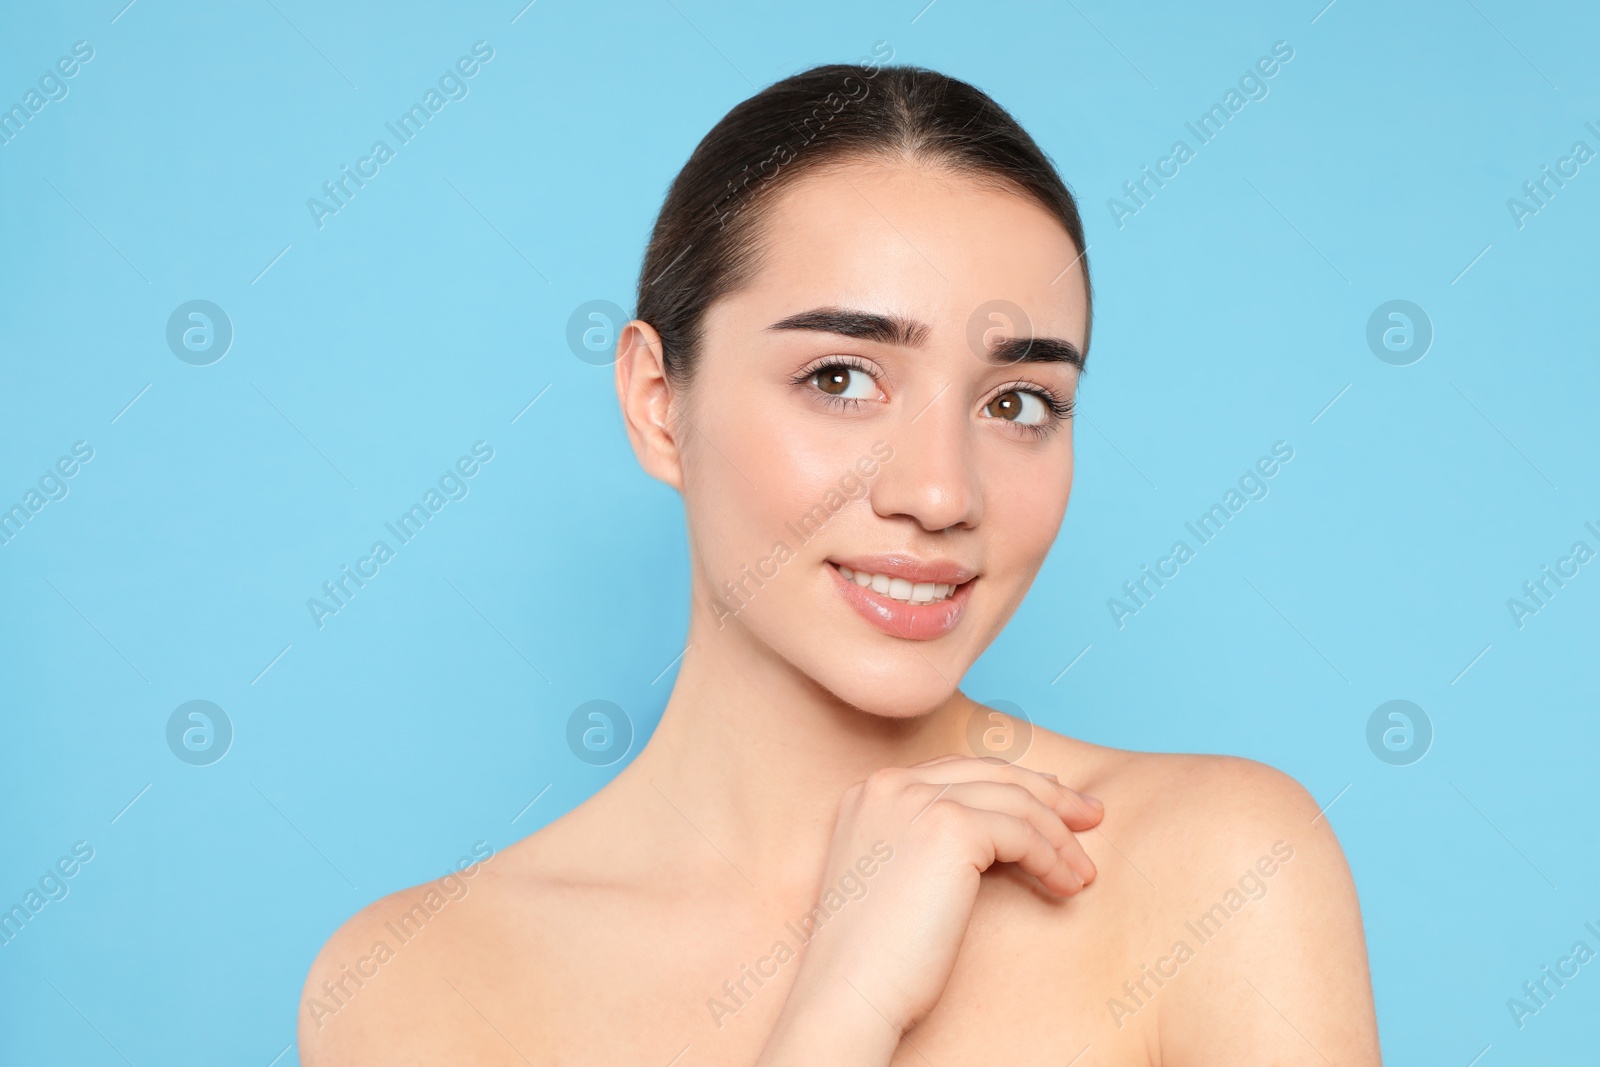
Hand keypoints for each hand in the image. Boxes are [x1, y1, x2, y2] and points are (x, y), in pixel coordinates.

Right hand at [756, 755, 1103, 1062]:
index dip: (1011, 784)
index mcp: (871, 792)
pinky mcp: (951, 827)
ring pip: (1015, 801)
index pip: (958, 772)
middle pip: (991, 773)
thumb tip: (997, 825)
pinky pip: (1023, 833)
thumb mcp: (893, 876)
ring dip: (1059, 836)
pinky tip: (1066, 886)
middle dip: (1048, 794)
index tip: (1052, 802)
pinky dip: (1053, 858)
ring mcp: (918, 800)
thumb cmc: (874, 956)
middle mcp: (891, 785)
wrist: (850, 990)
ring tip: (1083, 871)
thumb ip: (924, 839)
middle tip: (1089, 817)